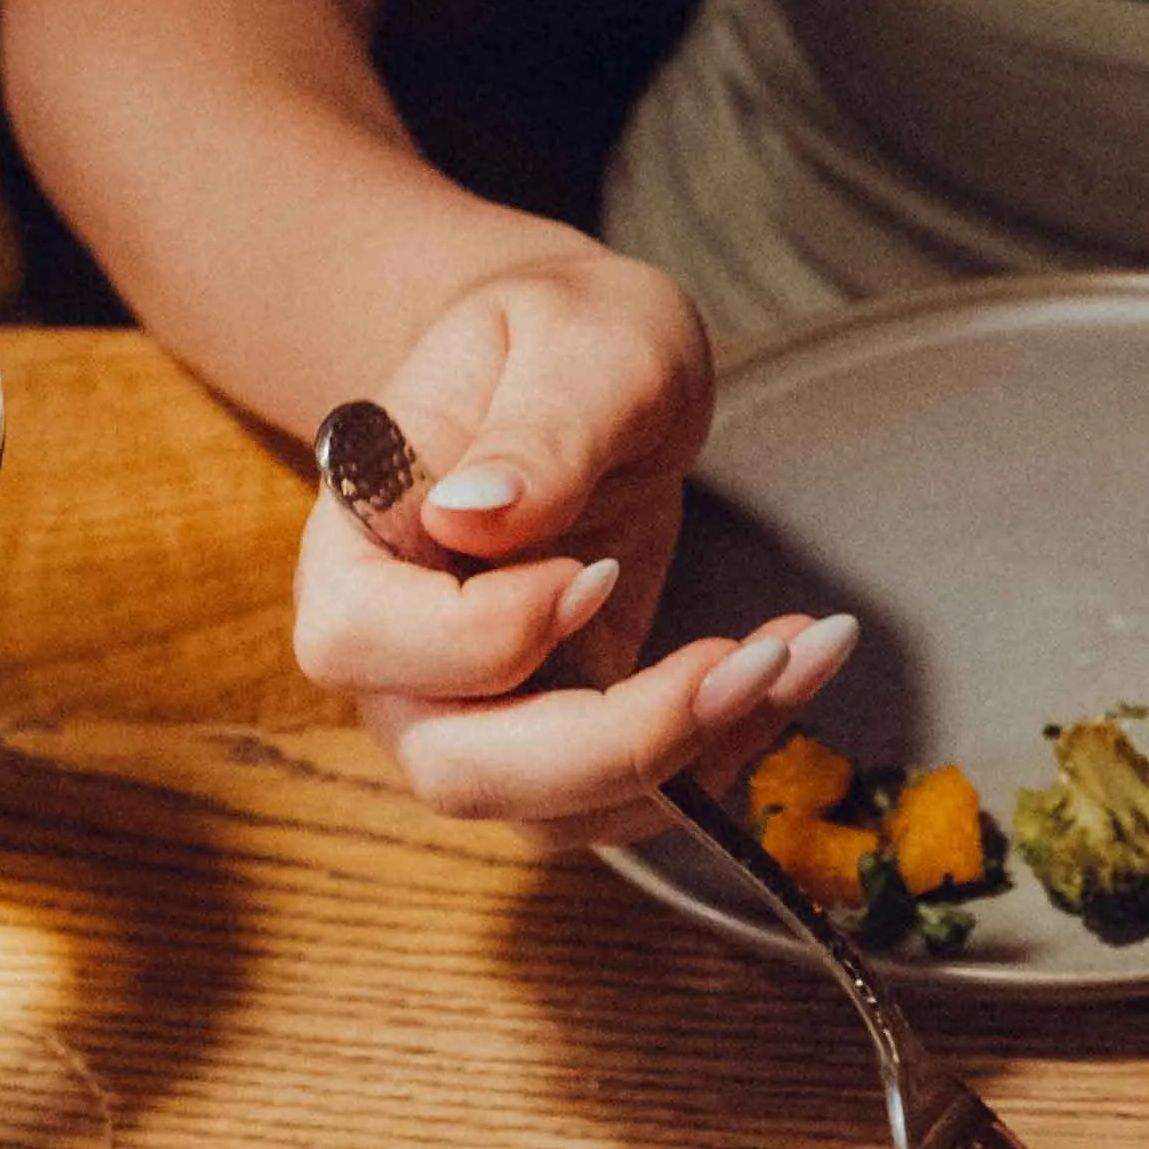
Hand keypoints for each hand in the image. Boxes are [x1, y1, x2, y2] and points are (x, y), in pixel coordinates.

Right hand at [288, 236, 852, 832]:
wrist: (580, 371)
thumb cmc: (564, 336)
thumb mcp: (577, 341)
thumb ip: (536, 430)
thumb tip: (472, 519)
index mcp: (356, 541)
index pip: (363, 639)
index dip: (483, 635)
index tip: (596, 570)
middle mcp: (395, 653)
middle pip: (455, 768)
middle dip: (614, 743)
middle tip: (741, 660)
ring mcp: (473, 712)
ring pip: (549, 812)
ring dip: (687, 758)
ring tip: (790, 655)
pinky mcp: (559, 740)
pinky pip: (626, 799)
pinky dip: (724, 752)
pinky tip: (792, 665)